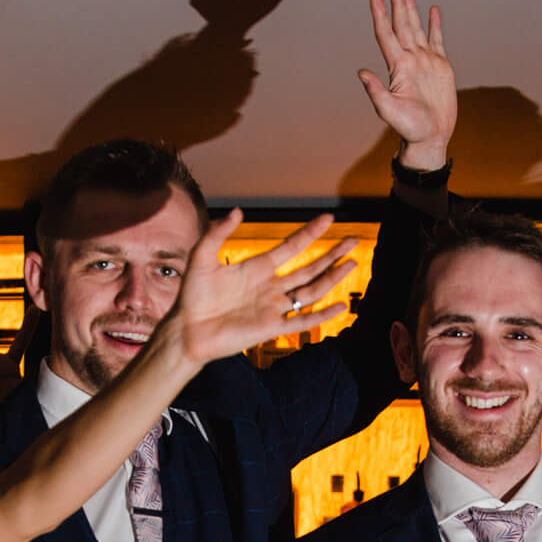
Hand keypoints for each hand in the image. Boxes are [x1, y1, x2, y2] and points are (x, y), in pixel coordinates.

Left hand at [166, 210, 357, 366]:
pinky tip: (340, 306)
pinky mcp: (271, 328)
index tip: (328, 219)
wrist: (188, 329)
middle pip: (309, 268)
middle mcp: (270, 286)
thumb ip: (217, 234)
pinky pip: (302, 322)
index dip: (310, 233)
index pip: (291, 247)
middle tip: (353, 239)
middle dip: (332, 254)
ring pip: (311, 291)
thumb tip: (237, 211)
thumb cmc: (193, 295)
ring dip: (332, 278)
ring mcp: (273, 307)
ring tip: (352, 263)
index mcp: (257, 267)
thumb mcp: (201, 257)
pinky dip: (322, 315)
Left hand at [359, 0, 456, 169]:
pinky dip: (434, 24)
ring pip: (416, 27)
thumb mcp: (389, 111)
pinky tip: (432, 10)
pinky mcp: (440, 66)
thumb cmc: (409, 128)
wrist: (431, 136)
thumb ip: (376, 92)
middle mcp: (410, 59)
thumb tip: (361, 73)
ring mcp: (425, 61)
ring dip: (411, 8)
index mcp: (398, 67)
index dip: (380, 16)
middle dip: (397, 3)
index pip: (386, 35)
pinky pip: (437, 40)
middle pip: (401, 24)